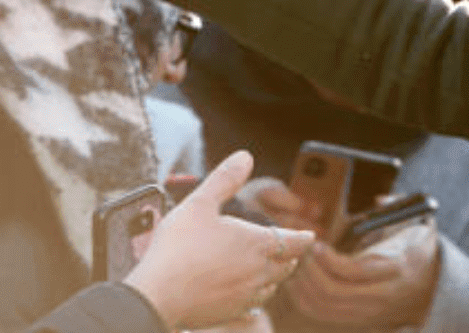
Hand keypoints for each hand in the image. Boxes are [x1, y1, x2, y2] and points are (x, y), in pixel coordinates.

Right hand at [126, 151, 314, 329]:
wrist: (158, 295)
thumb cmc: (179, 247)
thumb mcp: (200, 202)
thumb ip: (224, 179)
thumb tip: (245, 156)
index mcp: (258, 244)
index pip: (296, 242)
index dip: (304, 237)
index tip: (309, 235)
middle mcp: (259, 272)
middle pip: (287, 265)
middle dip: (290, 255)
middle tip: (290, 250)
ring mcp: (246, 296)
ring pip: (272, 286)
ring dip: (276, 275)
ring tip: (271, 268)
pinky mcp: (231, 312)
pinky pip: (254, 304)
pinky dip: (257, 294)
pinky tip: (246, 291)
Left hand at [284, 222, 440, 328]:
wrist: (432, 282)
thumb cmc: (416, 246)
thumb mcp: (415, 223)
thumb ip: (397, 207)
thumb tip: (378, 200)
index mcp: (398, 266)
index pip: (357, 271)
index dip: (330, 260)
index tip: (317, 243)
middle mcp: (383, 294)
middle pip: (335, 293)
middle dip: (310, 271)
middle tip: (302, 252)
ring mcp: (370, 311)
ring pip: (325, 306)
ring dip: (304, 285)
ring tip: (299, 263)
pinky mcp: (358, 318)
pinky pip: (324, 314)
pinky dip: (305, 298)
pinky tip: (299, 279)